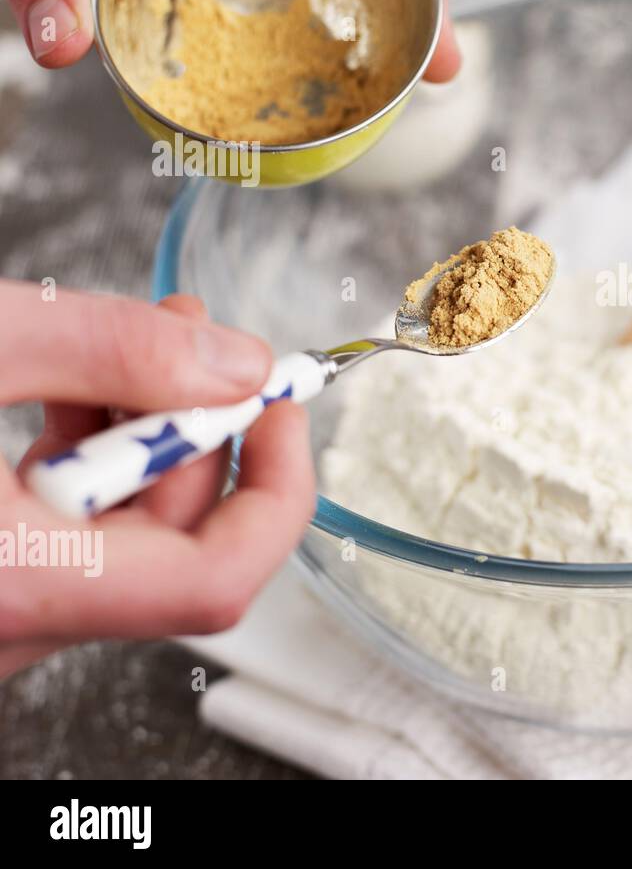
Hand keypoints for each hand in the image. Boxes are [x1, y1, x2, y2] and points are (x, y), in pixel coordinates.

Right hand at [0, 281, 315, 676]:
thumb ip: (108, 351)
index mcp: (18, 582)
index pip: (217, 579)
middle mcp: (8, 620)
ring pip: (114, 530)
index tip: (282, 404)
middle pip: (171, 539)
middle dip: (201, 424)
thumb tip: (237, 365)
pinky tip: (75, 387)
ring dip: (141, 430)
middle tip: (194, 332)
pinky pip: (59, 531)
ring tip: (132, 336)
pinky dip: (83, 459)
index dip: (277, 486)